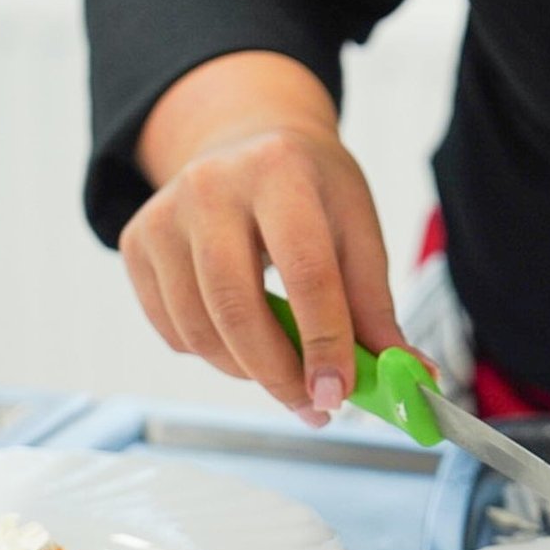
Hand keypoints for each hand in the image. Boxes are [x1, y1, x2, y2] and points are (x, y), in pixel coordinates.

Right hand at [122, 114, 407, 426]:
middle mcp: (212, 184)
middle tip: (313, 407)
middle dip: (278, 374)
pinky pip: (173, 331)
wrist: (245, 142)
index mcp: (281, 171)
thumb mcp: (356, 231)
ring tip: (285, 374)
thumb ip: (376, 309)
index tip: (338, 394)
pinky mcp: (136, 243)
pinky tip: (243, 340)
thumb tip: (413, 378)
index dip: (324, 342)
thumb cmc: (311, 193)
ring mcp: (164, 214)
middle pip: (237, 307)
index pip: (305, 272)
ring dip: (247, 372)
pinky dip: (213, 355)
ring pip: (199, 329)